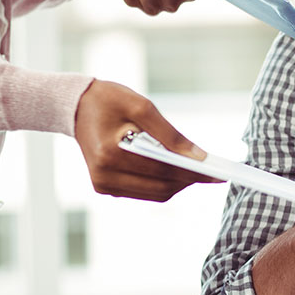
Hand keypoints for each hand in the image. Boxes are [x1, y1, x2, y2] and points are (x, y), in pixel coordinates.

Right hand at [74, 80, 220, 200]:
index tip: (219, 173)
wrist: (76, 106)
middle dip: (189, 180)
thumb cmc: (110, 100)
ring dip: (179, 184)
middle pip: (161, 187)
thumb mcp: (142, 106)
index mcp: (110, 154)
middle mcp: (104, 176)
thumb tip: (199, 157)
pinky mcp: (105, 188)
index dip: (194, 172)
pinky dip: (163, 183)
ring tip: (198, 170)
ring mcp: (103, 185)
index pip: (162, 170)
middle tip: (213, 172)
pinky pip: (144, 192)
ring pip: (155, 194)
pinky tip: (176, 170)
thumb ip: (171, 134)